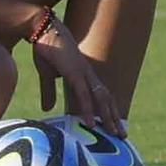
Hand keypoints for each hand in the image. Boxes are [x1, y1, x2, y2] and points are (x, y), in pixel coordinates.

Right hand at [30, 14, 121, 131]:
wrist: (42, 30)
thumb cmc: (46, 49)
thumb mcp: (47, 75)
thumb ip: (49, 92)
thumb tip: (48, 109)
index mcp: (84, 75)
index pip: (101, 96)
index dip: (108, 110)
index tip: (113, 126)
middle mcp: (88, 75)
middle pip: (106, 99)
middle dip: (114, 117)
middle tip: (122, 135)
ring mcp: (83, 74)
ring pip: (100, 99)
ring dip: (108, 117)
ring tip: (114, 133)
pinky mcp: (74, 73)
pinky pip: (84, 94)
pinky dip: (89, 109)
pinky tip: (92, 123)